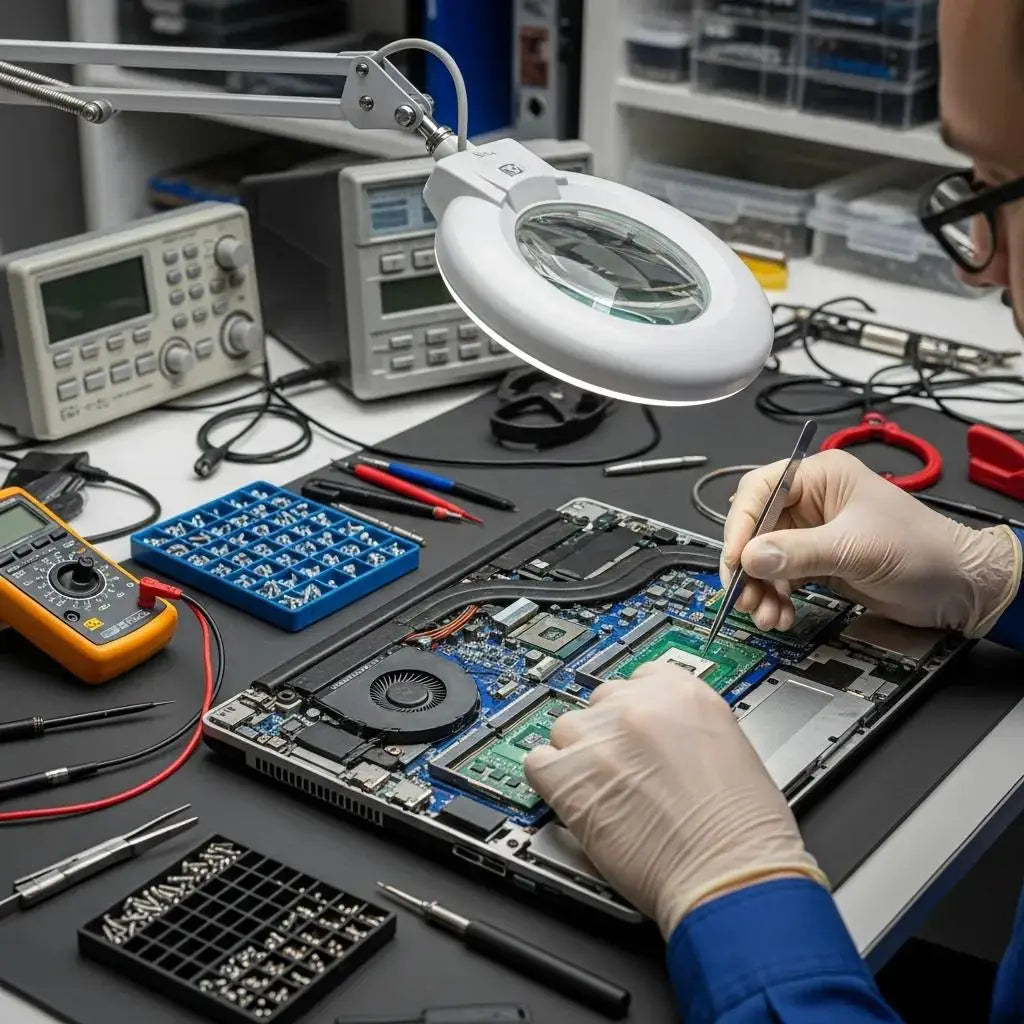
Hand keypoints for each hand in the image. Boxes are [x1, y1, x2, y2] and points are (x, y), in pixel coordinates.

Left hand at [524, 666, 825, 938]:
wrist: (730, 876)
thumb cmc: (745, 832)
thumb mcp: (731, 748)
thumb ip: (687, 726)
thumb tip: (662, 732)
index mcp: (682, 692)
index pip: (641, 676)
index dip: (637, 707)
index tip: (636, 728)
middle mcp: (637, 705)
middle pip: (601, 701)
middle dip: (609, 733)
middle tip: (624, 769)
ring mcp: (599, 738)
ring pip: (567, 729)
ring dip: (579, 755)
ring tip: (601, 789)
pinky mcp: (569, 777)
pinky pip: (538, 763)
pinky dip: (550, 780)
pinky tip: (571, 799)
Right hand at [722, 449, 1020, 636]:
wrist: (959, 588)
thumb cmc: (920, 551)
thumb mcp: (855, 549)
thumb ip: (799, 552)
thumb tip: (749, 558)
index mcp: (821, 476)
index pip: (761, 491)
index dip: (741, 526)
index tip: (735, 561)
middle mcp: (811, 500)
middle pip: (756, 528)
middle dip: (748, 565)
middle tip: (742, 597)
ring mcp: (812, 532)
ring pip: (764, 557)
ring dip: (760, 589)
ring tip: (766, 616)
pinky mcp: (817, 561)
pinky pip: (780, 577)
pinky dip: (775, 598)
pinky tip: (781, 616)